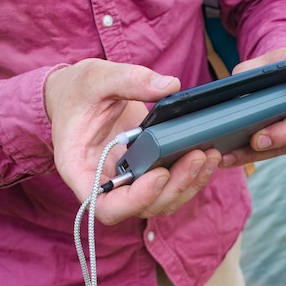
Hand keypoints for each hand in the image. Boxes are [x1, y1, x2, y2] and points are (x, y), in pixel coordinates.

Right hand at [45, 59, 221, 224]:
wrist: (76, 93)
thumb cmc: (77, 90)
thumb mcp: (97, 77)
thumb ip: (130, 80)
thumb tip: (169, 85)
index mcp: (78, 167)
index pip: (103, 204)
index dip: (135, 199)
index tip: (160, 174)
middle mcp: (103, 181)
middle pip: (140, 207)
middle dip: (173, 187)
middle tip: (196, 156)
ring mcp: (125, 180)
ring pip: (160, 201)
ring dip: (187, 185)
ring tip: (208, 154)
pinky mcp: (143, 171)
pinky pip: (169, 186)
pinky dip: (191, 176)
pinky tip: (208, 154)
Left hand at [221, 46, 285, 167]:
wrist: (275, 77)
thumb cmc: (272, 66)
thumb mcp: (261, 60)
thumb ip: (252, 71)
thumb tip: (233, 96)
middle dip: (285, 131)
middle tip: (258, 139)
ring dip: (263, 150)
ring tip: (233, 155)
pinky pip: (277, 149)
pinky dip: (251, 155)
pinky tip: (229, 158)